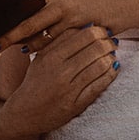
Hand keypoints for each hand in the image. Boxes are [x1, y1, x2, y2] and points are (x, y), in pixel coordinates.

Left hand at [0, 0, 136, 51]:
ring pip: (45, 40)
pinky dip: (49, 51)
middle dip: (11, 36)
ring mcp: (73, 25)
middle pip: (31, 24)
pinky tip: (38, 56)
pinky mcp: (83, 36)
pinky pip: (63, 46)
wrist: (138, 3)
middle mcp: (64, 7)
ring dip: (28, 46)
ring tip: (11, 51)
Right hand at [2, 26, 119, 135]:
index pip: (80, 37)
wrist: (25, 112)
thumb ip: (57, 43)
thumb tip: (82, 28)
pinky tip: (113, 68)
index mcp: (50, 56)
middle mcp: (61, 72)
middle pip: (93, 50)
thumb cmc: (34, 81)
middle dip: (107, 42)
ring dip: (110, 57)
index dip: (96, 31)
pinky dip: (110, 74)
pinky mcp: (77, 104)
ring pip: (99, 67)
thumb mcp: (40, 58)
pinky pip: (99, 86)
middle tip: (112, 40)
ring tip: (113, 52)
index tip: (101, 29)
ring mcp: (70, 89)